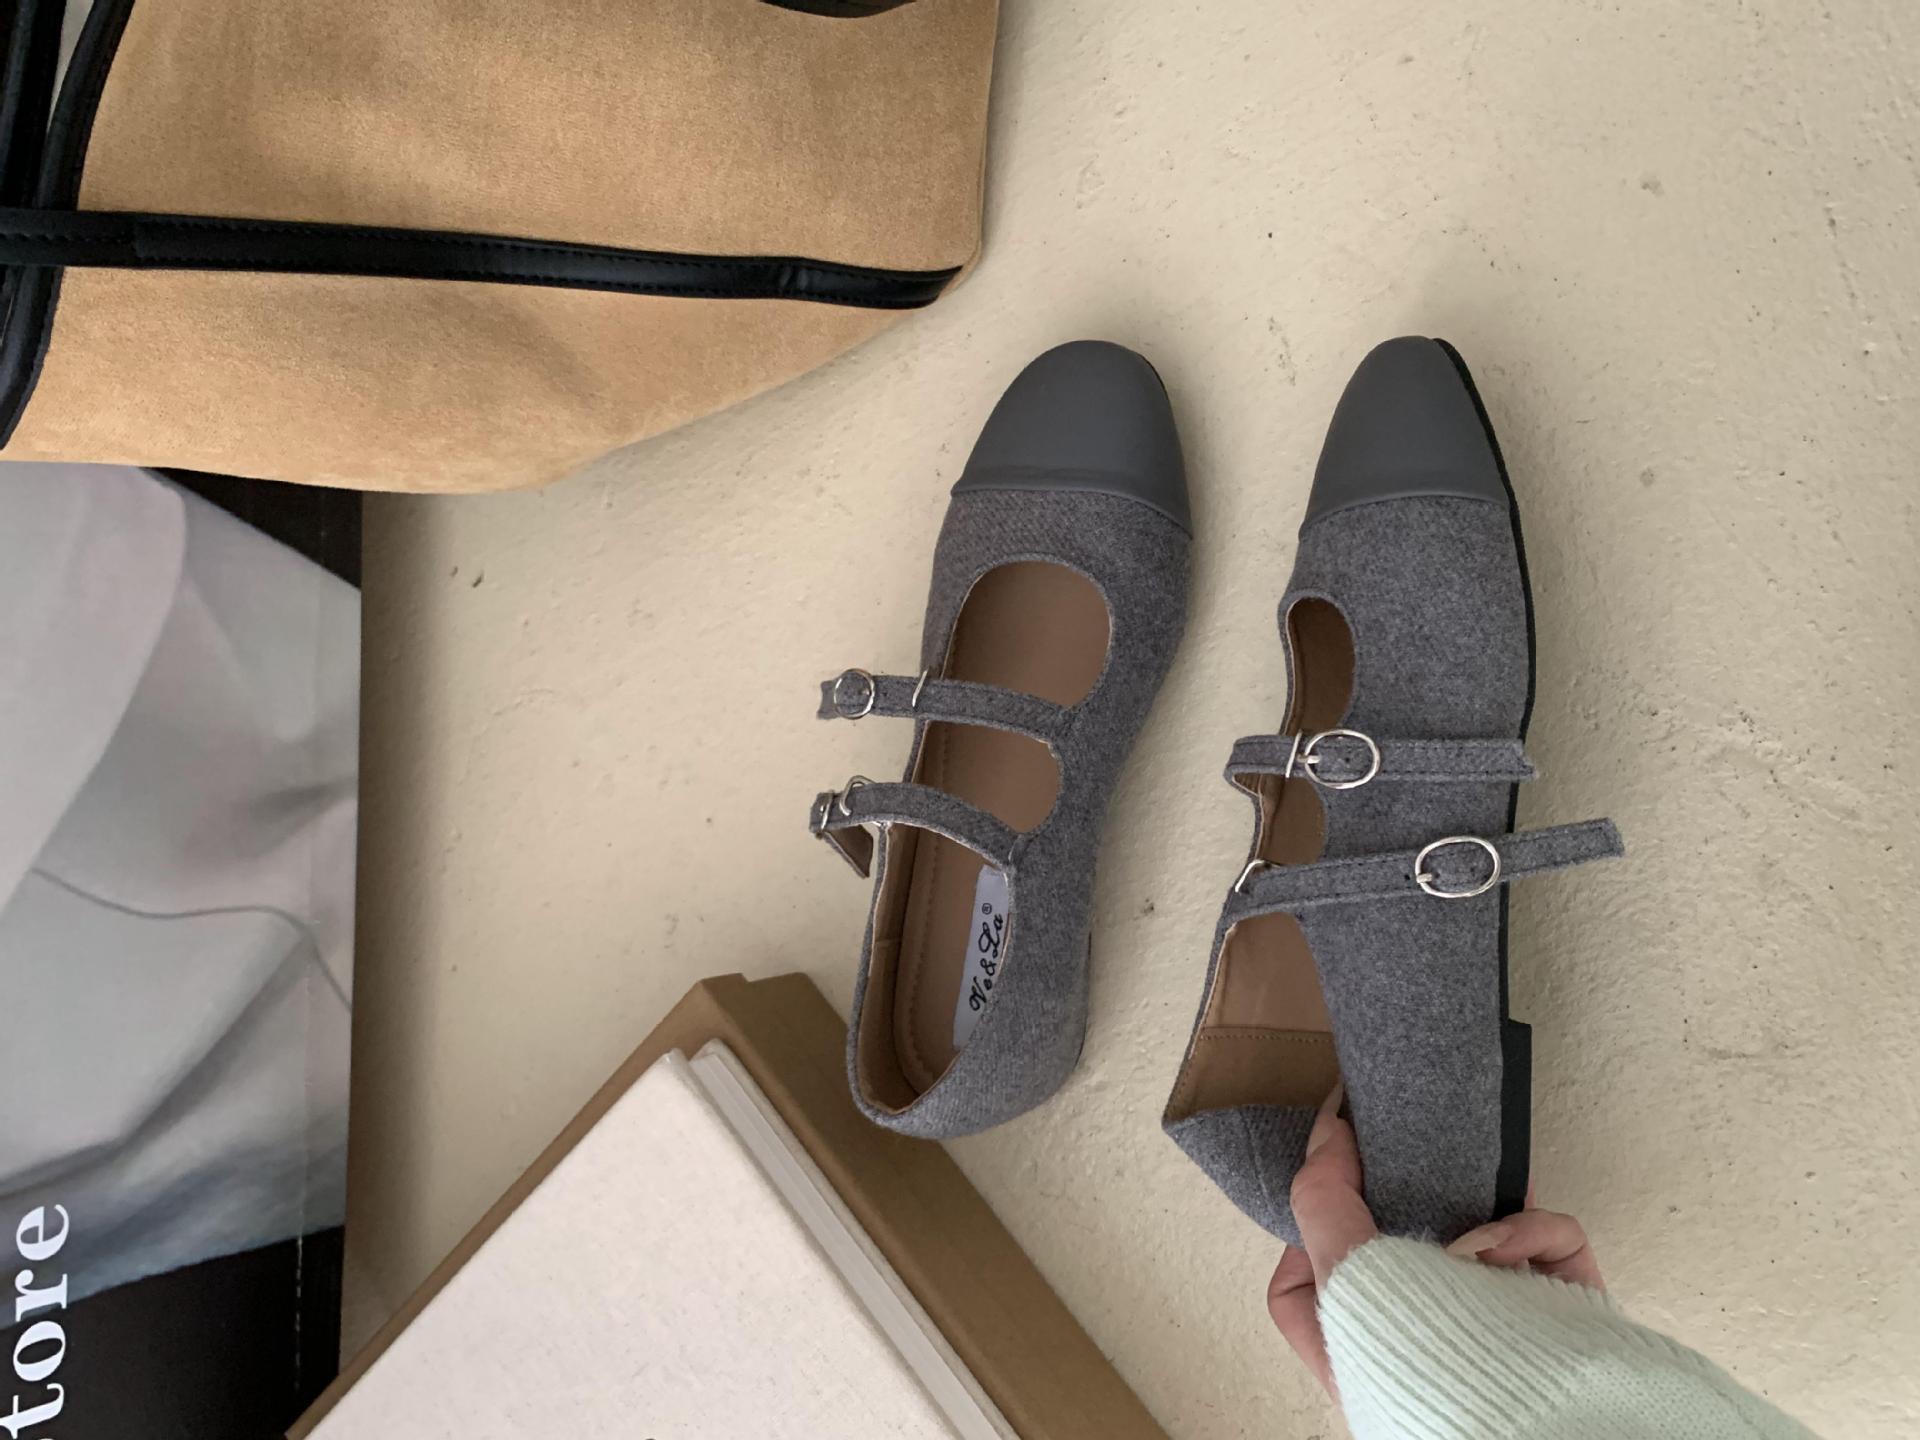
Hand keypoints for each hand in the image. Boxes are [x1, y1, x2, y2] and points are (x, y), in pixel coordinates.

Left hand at [1266, 1086, 1604, 1394]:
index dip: (1314, 1234)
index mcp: (1361, 1351)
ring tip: (1469, 1188)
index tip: (1327, 1185)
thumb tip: (1327, 1134)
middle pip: (1405, 1249)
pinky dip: (1532, 1233)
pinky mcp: (1563, 1308)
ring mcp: (1499, 1324)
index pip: (1312, 1288)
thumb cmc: (1429, 1372)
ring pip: (1487, 1236)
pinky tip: (1508, 1246)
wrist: (1537, 1421)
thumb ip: (1322, 1203)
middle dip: (1413, 1202)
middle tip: (1407, 1160)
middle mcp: (1426, 1340)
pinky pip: (1551, 1246)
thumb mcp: (1346, 1280)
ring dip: (1482, 1205)